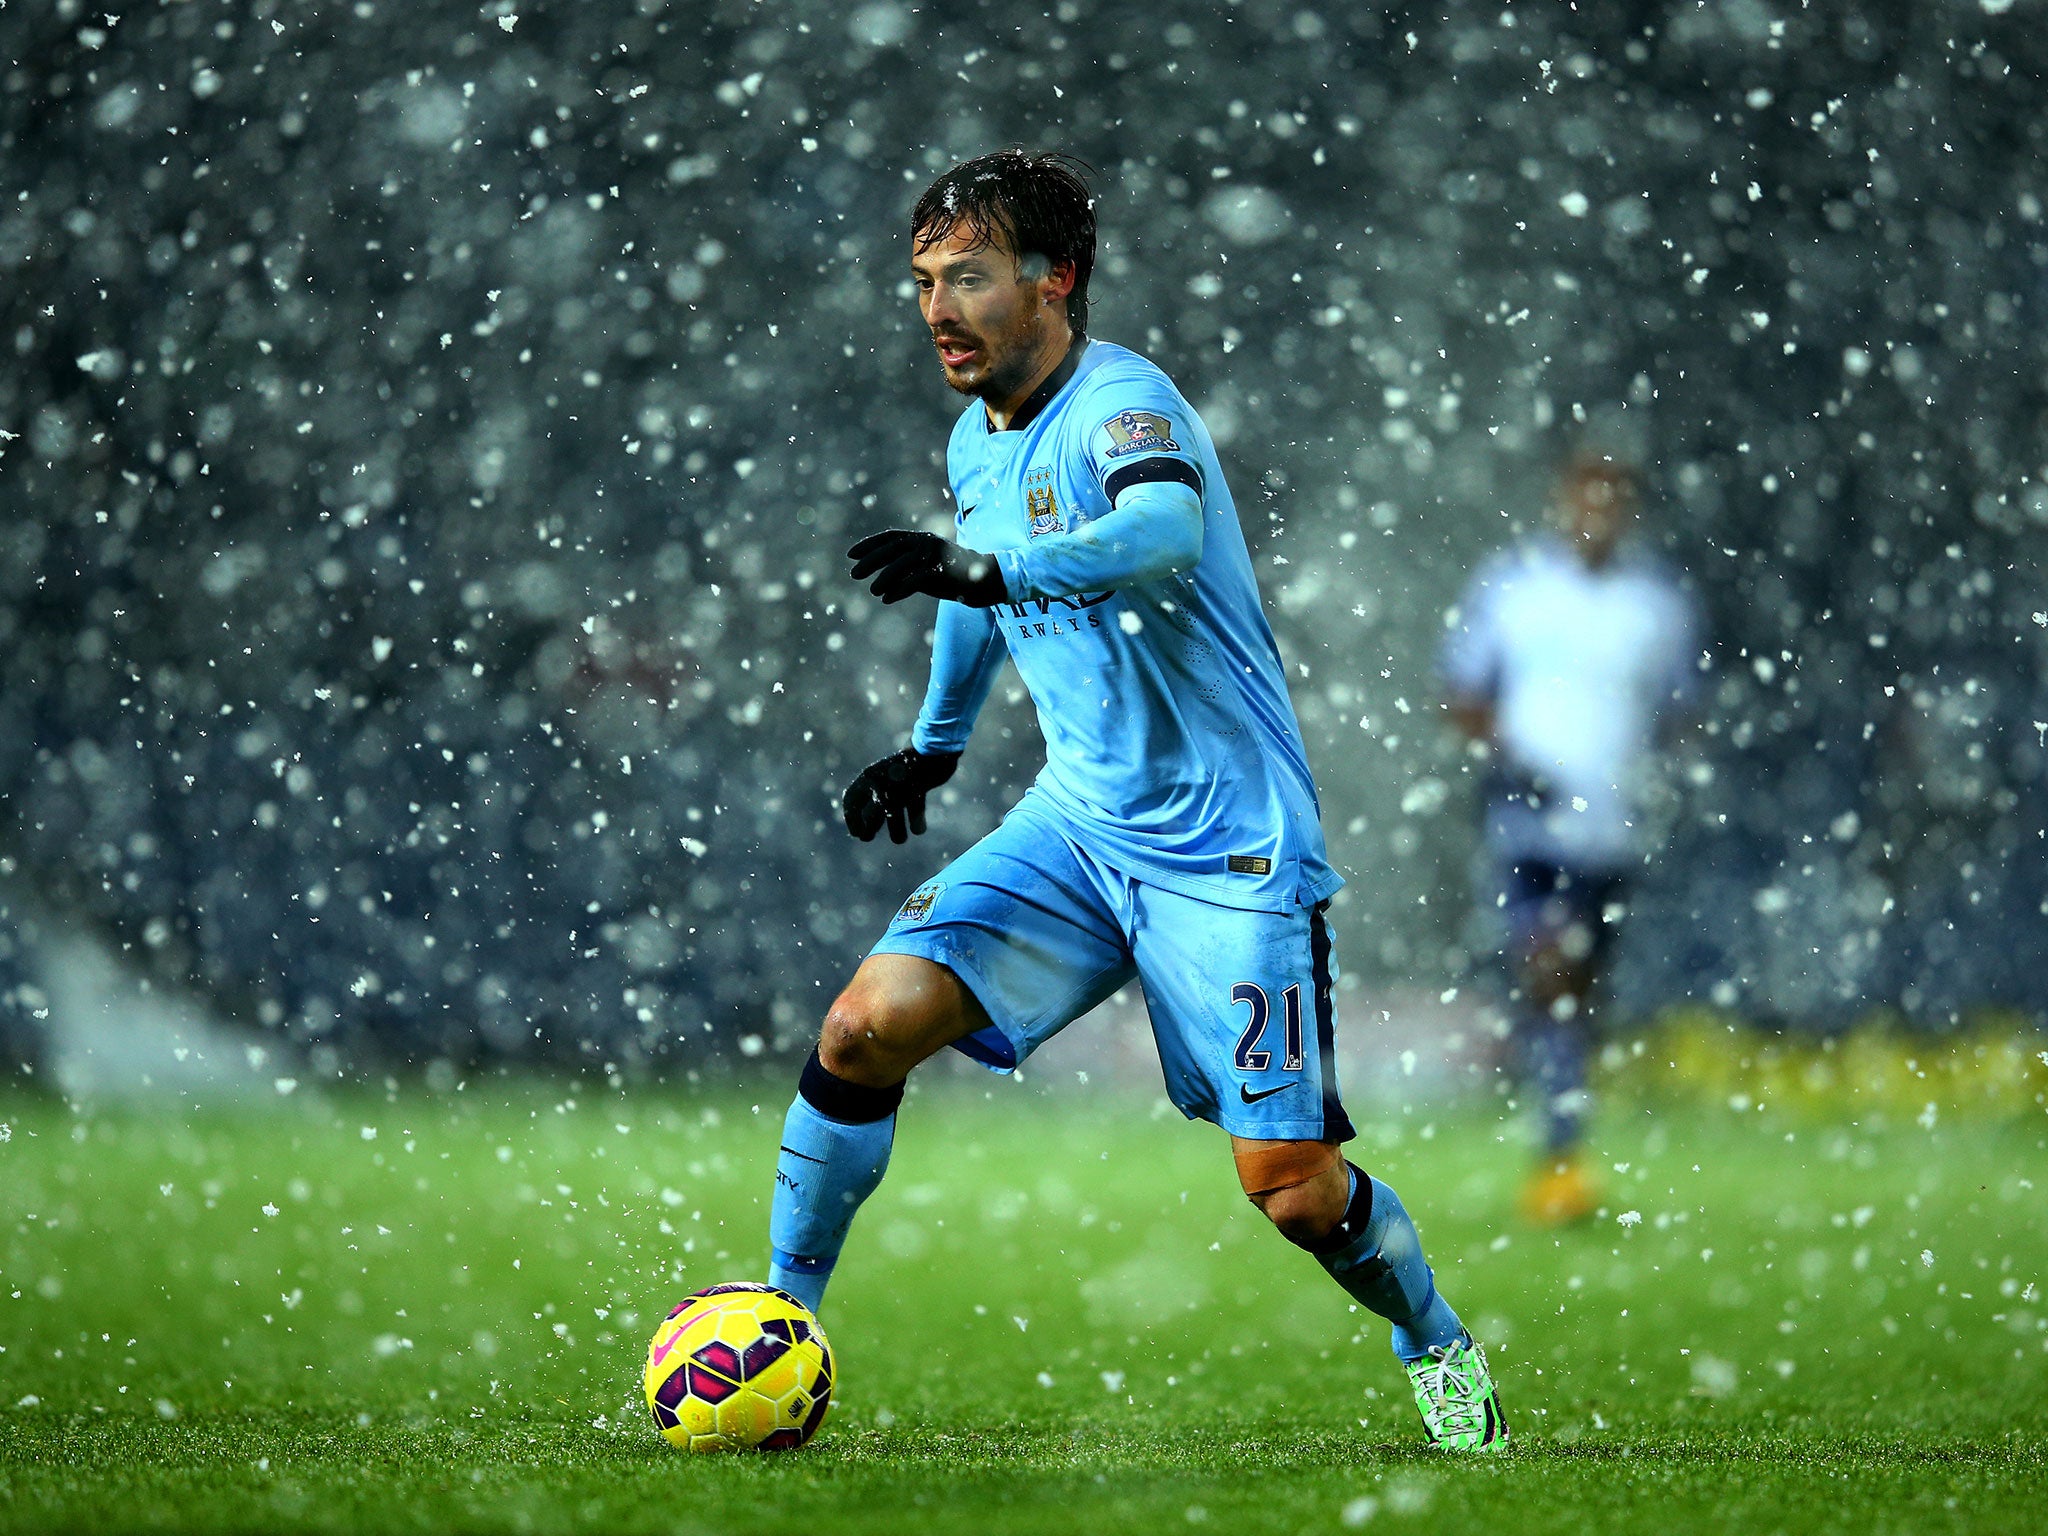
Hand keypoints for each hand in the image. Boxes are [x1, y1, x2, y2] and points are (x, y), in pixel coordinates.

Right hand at [842, 747, 960, 842]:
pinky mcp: (918, 786)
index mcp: (870, 778)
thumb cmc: (908, 770)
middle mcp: (883, 781)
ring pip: (894, 810)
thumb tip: (864, 832)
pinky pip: (914, 805)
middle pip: (872, 808)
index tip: (857, 834)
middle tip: (868, 837)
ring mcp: (900, 783)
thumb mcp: (887, 796)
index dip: (852, 818)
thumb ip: (875, 813)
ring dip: (896, 826)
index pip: (852, 800)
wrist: (934, 751)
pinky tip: (919, 829)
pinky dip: (916, 817)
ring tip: (901, 839)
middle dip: (870, 825)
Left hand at [847, 530, 1006, 606]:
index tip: (851, 554)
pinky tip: (887, 599)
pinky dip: (899, 589)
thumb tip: (880, 584)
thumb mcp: (926, 570)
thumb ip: (906, 571)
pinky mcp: (943, 572)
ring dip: (884, 577)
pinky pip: (915, 580)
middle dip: (870, 560)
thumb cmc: (953, 576)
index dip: (869, 544)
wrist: (986, 580)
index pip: (890, 537)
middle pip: (892, 549)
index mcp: (922, 539)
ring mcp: (935, 557)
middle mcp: (927, 543)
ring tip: (872, 590)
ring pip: (902, 564)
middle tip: (854, 573)